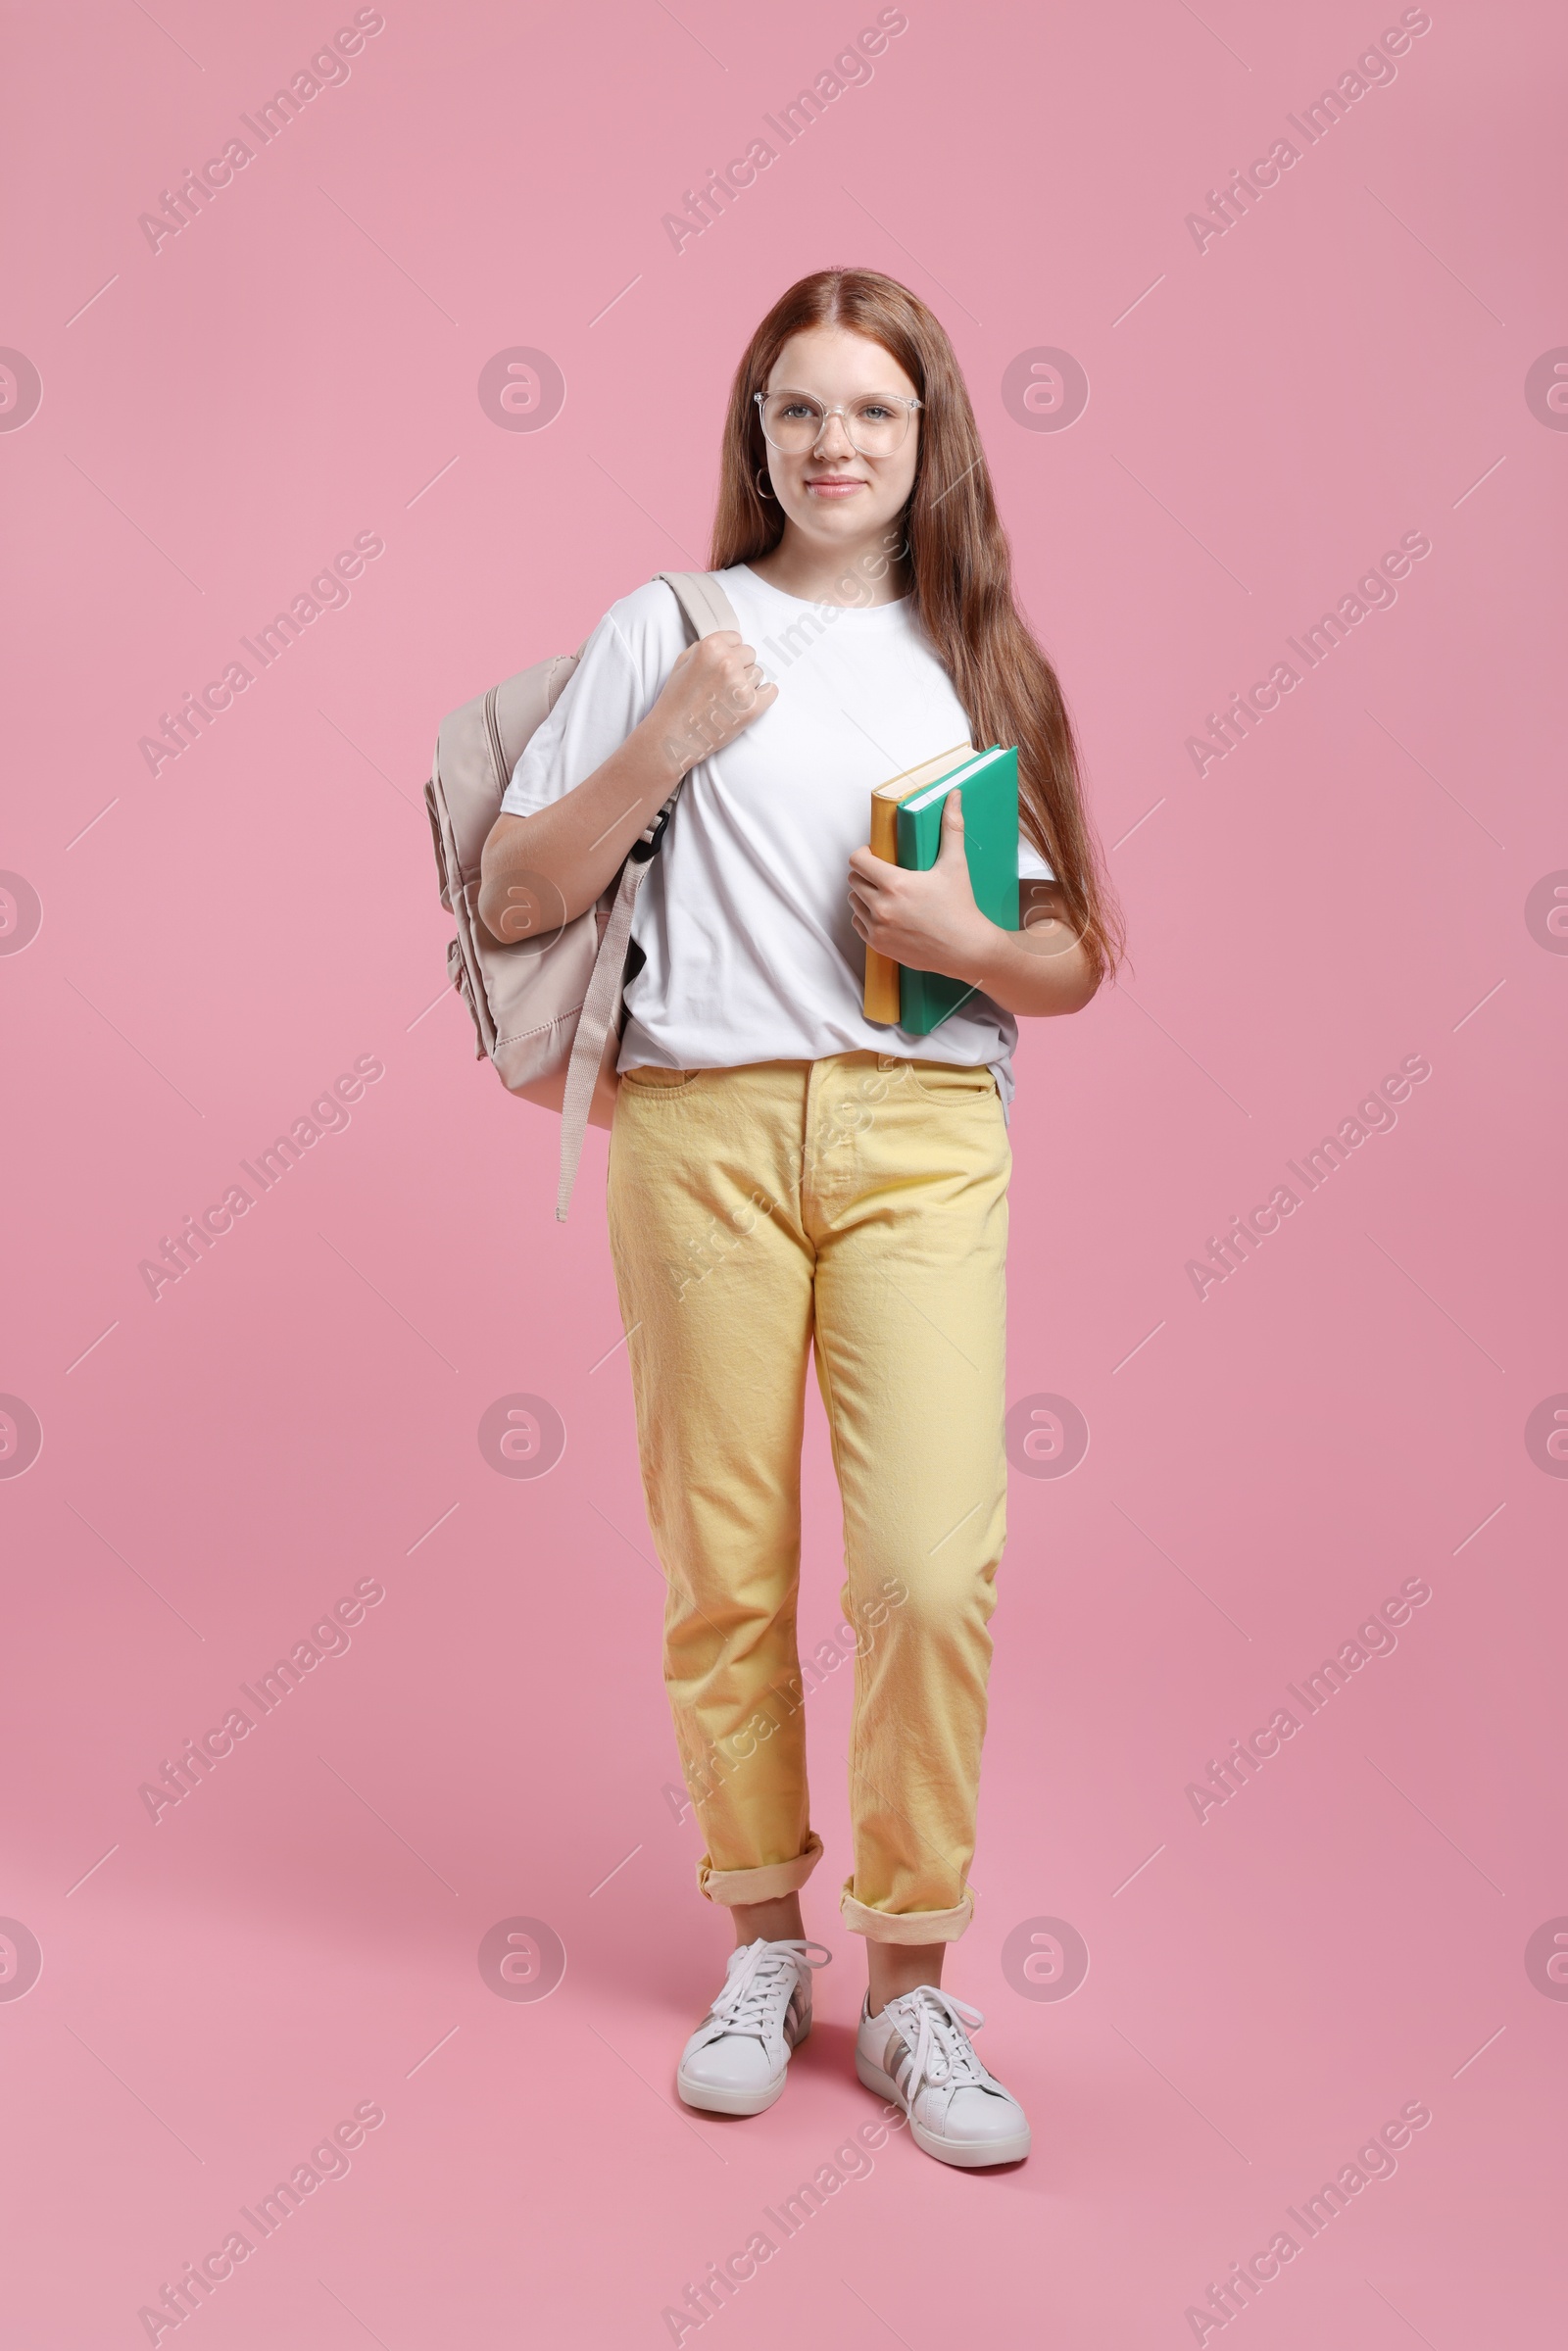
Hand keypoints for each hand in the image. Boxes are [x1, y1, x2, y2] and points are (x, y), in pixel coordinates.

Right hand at [648, 630, 777, 776]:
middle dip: (739, 668)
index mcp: (710, 647)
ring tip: (728, 699)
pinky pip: (771, 691)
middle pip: (750, 655)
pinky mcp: (752, 707)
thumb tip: (727, 643)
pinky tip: (746, 704)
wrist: (673, 737)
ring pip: (759, 673)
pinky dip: (763, 697)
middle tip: (723, 686)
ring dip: (748, 683)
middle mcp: (727, 662)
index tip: (723, 666)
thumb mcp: (682, 663)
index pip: (737, 639)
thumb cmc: (676, 702)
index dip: (729, 653)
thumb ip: (705, 648)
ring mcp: (741, 685)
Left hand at [847, 790, 992, 981]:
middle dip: (864, 874)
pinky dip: (866, 917)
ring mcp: (878, 929)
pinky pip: (858, 925)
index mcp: (895, 884)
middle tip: (882, 873)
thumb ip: (951, 827)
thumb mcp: (955, 865)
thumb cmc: (961, 907)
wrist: (967, 949)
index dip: (863, 854)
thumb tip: (955, 796)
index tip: (875, 854)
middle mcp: (882, 908)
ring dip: (864, 895)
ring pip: (854, 902)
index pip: (857, 861)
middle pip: (853, 880)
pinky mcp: (879, 946)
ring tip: (884, 893)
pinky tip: (884, 913)